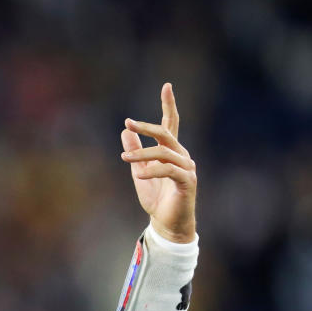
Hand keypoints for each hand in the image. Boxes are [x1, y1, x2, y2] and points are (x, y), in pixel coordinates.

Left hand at [121, 83, 196, 242]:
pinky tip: (138, 173)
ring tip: (124, 158)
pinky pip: (169, 170)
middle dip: (147, 127)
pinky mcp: (187, 181)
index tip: (166, 86)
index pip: (171, 124)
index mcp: (171, 151)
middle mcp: (182, 155)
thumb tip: (125, 131)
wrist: (167, 224)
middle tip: (128, 123)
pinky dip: (152, 170)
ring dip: (142, 153)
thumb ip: (136, 151)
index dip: (169, 105)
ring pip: (164, 152)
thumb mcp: (140, 172)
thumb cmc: (156, 199)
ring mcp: (186, 168)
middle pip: (166, 133)